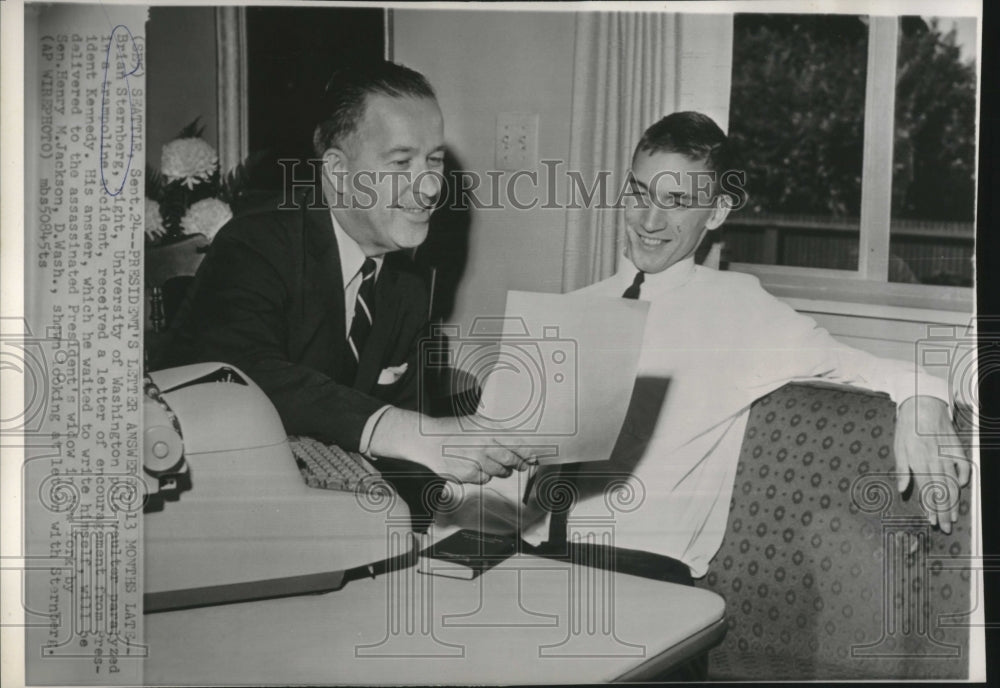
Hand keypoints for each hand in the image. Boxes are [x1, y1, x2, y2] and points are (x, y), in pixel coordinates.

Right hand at [369, 408, 536, 483]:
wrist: (426, 441)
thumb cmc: (451, 430)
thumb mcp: (475, 422)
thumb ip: (496, 430)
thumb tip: (517, 441)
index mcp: (488, 429)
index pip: (517, 443)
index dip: (528, 453)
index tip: (533, 457)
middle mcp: (485, 444)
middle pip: (511, 459)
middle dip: (519, 464)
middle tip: (522, 465)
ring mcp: (477, 460)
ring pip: (500, 472)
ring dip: (501, 471)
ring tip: (492, 464)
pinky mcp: (469, 474)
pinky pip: (485, 479)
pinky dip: (484, 476)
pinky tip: (475, 467)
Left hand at [894, 396, 970, 533]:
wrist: (922, 405)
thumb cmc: (907, 428)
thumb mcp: (898, 447)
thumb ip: (902, 470)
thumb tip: (902, 490)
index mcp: (919, 460)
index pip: (927, 490)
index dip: (931, 508)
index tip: (933, 521)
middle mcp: (935, 459)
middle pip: (942, 491)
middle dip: (944, 511)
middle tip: (946, 527)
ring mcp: (948, 454)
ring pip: (953, 483)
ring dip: (954, 501)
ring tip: (953, 516)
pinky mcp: (956, 448)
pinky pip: (964, 466)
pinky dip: (963, 478)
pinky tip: (960, 488)